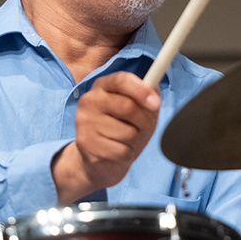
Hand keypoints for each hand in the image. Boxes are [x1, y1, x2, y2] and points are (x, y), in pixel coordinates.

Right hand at [52, 71, 159, 202]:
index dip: (142, 91)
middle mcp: (90, 100)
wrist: (103, 159)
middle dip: (143, 121)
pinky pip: (121, 150)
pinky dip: (127, 154)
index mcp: (103, 85)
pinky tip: (119, 151)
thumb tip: (154, 86)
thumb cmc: (123, 128)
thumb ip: (148, 96)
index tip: (156, 104)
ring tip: (126, 140)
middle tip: (142, 127)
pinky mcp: (85, 143)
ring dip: (134, 140)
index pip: (122, 80)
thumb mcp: (140, 110)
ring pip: (127, 132)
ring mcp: (84, 121)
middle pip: (128, 106)